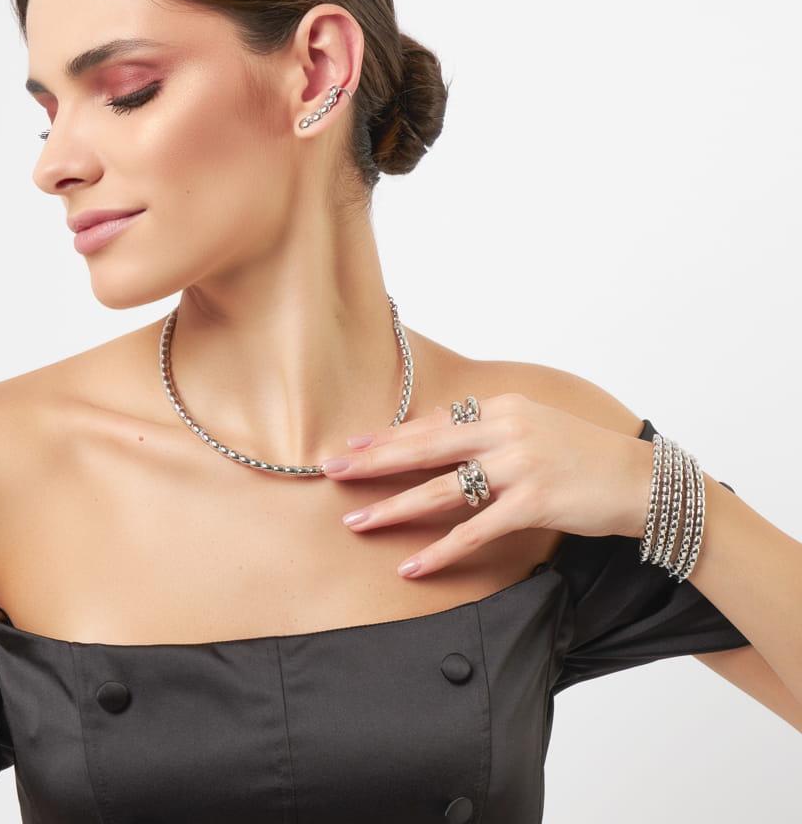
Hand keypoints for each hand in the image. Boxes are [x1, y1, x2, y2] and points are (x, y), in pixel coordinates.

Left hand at [320, 393, 649, 577]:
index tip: (352, 443)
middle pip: (424, 447)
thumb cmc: (584, 454)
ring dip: (394, 508)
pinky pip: (475, 530)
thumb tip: (441, 435)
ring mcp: (518, 465)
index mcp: (501, 409)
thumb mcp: (533, 425)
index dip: (389, 435)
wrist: (642, 480)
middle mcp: (504, 430)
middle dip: (374, 461)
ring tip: (358, 522)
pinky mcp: (533, 502)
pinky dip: (440, 550)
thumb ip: (488, 431)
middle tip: (332, 471)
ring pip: (440, 490)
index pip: (433, 423)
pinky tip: (411, 565)